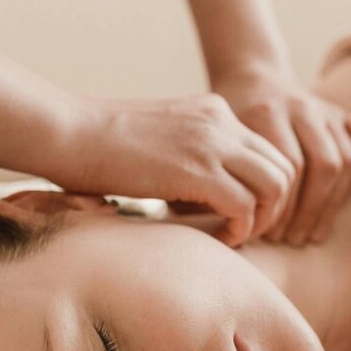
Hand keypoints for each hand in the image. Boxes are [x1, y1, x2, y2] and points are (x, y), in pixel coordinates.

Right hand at [60, 92, 296, 247]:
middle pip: (284, 167)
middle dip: (275, 205)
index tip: (241, 213)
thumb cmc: (97, 144)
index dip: (264, 188)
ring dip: (263, 218)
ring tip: (236, 235)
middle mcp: (220, 121)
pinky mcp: (197, 169)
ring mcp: (211, 143)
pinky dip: (240, 229)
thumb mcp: (158, 139)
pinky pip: (245, 205)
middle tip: (248, 229)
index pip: (267, 151)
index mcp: (212, 111)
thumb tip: (194, 190)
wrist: (67, 132)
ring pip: (276, 185)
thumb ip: (186, 154)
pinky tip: (220, 238)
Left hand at [210, 64, 350, 244]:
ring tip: (311, 232)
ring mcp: (322, 107)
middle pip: (321, 165)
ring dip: (329, 204)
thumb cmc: (224, 124)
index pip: (288, 168)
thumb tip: (232, 226)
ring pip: (343, 160)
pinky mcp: (340, 111)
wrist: (249, 77)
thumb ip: (220, 176)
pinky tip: (334, 199)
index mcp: (263, 112)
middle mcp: (298, 106)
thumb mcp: (213, 143)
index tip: (268, 233)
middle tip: (292, 239)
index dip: (282, 207)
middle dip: (308, 211)